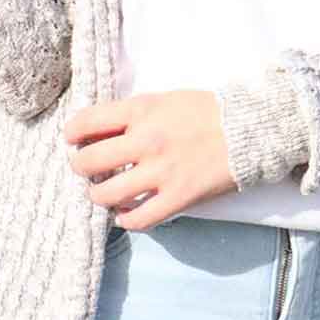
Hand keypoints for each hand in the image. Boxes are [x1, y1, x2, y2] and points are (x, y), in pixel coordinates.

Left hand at [63, 90, 236, 231]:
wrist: (247, 129)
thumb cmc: (204, 111)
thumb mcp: (162, 100)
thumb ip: (131, 114)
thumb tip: (97, 131)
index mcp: (141, 110)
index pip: (87, 122)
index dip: (72, 133)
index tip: (72, 140)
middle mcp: (145, 140)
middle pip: (89, 161)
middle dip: (79, 167)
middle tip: (84, 168)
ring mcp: (161, 172)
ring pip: (107, 194)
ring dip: (98, 195)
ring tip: (103, 192)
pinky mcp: (178, 198)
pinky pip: (138, 219)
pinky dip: (125, 219)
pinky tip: (125, 213)